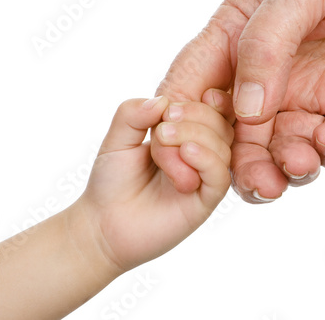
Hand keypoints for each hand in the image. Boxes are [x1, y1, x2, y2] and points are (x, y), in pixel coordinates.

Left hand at [77, 91, 233, 272]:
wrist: (101, 226)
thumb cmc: (111, 181)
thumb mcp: (117, 139)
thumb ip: (132, 114)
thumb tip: (163, 101)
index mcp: (186, 134)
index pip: (212, 108)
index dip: (204, 99)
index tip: (176, 104)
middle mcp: (200, 153)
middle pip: (221, 123)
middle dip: (194, 116)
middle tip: (164, 126)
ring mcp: (204, 177)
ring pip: (223, 146)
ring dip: (196, 135)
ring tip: (165, 140)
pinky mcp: (205, 201)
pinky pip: (220, 176)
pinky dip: (207, 159)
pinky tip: (185, 153)